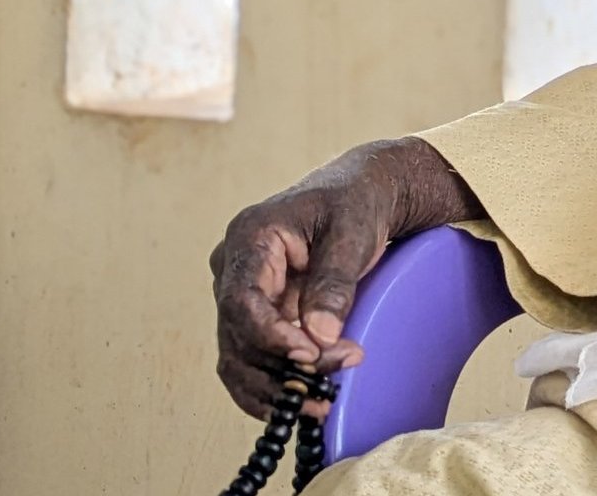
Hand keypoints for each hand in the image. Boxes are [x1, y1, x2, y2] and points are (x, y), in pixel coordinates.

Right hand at [210, 137, 478, 418]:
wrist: (363, 194)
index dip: (270, 336)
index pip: (241, 301)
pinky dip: (274, 385)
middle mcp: (233, 270)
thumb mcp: (353, 232)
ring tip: (321, 403)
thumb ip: (335, 283)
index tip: (308, 356)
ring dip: (275, 388)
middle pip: (238, 337)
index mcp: (249, 238)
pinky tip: (304, 400)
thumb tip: (320, 337)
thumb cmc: (356, 202)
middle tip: (330, 387)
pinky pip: (252, 361)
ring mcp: (241, 296)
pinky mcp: (257, 317)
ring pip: (239, 358)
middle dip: (282, 369)